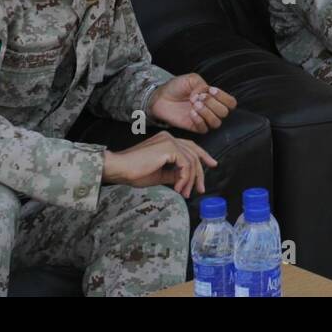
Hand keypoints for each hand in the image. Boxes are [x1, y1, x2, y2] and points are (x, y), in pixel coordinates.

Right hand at [102, 130, 216, 197]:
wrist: (120, 168)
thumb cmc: (134, 172)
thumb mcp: (158, 175)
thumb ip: (173, 174)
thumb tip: (185, 179)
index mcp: (166, 141)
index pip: (190, 147)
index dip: (202, 156)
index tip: (212, 165)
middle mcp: (170, 137)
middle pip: (194, 153)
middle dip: (200, 172)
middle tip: (201, 189)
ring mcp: (170, 141)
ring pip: (191, 161)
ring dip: (190, 180)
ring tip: (184, 193)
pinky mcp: (169, 147)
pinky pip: (185, 164)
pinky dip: (185, 178)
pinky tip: (179, 188)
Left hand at [149, 73, 236, 132]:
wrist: (160, 97)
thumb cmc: (176, 87)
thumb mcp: (191, 79)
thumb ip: (202, 84)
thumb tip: (204, 95)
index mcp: (214, 98)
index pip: (231, 103)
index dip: (224, 97)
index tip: (210, 90)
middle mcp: (211, 109)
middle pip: (225, 112)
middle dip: (213, 103)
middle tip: (200, 97)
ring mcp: (203, 119)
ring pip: (217, 122)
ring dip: (207, 112)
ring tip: (194, 105)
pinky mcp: (194, 127)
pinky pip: (204, 129)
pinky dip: (199, 120)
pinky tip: (191, 113)